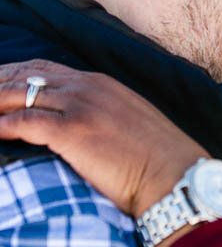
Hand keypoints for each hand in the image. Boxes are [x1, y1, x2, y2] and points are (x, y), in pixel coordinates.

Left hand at [0, 60, 207, 218]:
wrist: (177, 177)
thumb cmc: (160, 161)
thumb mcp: (131, 123)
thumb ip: (104, 114)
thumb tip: (82, 126)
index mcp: (101, 83)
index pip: (43, 69)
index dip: (12, 75)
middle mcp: (88, 87)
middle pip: (26, 76)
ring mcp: (80, 107)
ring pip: (19, 94)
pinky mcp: (73, 132)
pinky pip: (24, 122)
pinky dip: (3, 125)